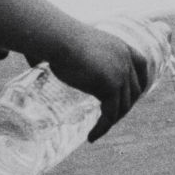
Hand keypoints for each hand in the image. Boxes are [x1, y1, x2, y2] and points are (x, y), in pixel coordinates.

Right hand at [47, 25, 147, 141]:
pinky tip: (92, 136)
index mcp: (120, 46)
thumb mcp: (69, 45)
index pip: (141, 66)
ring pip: (123, 106)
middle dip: (124, 107)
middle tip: (108, 119)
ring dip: (111, 121)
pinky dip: (102, 127)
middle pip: (134, 89)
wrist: (56, 37)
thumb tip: (33, 59)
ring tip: (97, 130)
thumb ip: (66, 53)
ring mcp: (121, 73)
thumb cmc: (52, 38)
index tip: (131, 96)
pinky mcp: (111, 86)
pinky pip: (110, 114)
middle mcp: (125, 59)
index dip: (139, 83)